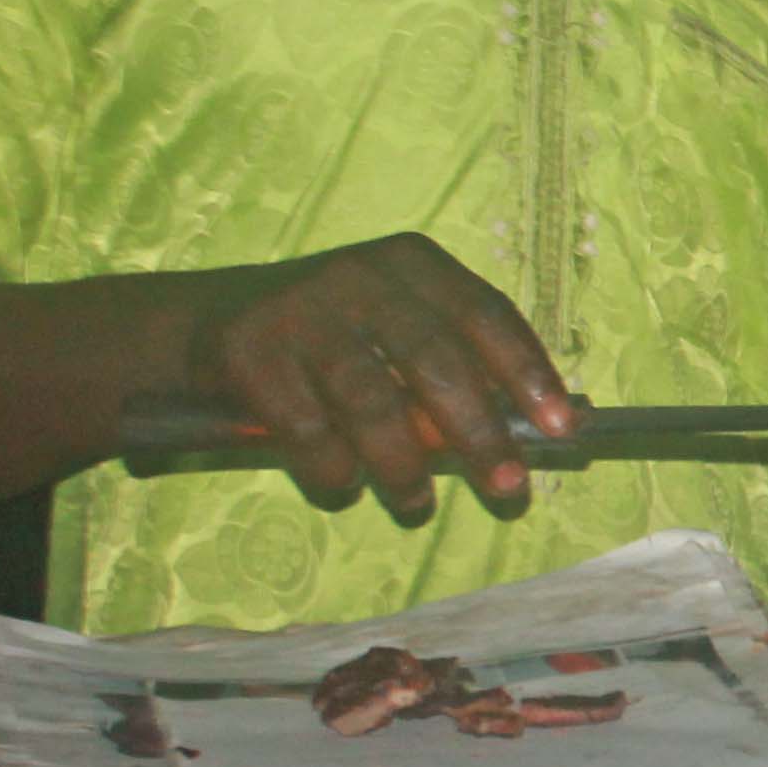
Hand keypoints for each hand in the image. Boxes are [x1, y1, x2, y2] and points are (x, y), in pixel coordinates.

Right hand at [179, 235, 578, 521]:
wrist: (206, 327)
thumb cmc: (330, 342)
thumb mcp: (393, 334)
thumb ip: (454, 370)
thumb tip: (533, 432)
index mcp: (412, 263)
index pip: (486, 313)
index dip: (528, 371)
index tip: (561, 428)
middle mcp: (360, 276)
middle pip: (435, 359)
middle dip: (479, 432)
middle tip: (507, 488)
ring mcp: (301, 310)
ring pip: (372, 400)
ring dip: (403, 464)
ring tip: (417, 502)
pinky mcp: (249, 352)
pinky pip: (308, 428)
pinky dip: (333, 468)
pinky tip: (344, 486)